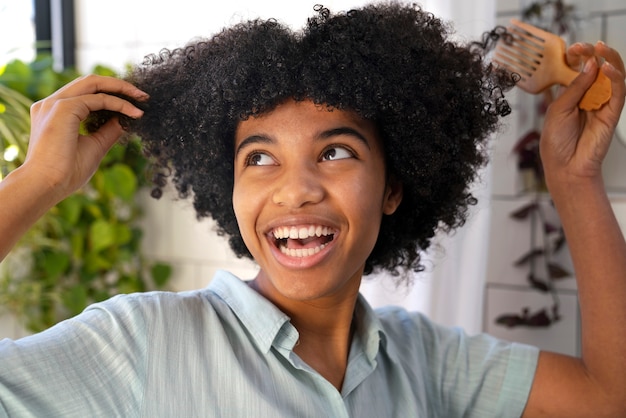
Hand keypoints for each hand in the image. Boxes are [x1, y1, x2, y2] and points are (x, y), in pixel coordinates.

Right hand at [23, 75, 146, 201]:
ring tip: (142, 98)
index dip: (111, 93)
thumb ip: (109, 130)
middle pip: (90, 81)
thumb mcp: (95, 146)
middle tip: (142, 95)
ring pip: (93, 83)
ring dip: (121, 88)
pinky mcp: (63, 108)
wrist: (47, 185)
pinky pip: (98, 99)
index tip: (134, 102)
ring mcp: (55, 103)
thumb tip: (127, 120)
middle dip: (119, 85)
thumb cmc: (66, 172)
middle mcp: (51, 103)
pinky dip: (119, 103)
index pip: (86, 92)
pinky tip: (134, 113)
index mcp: (55, 111)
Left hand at [540, 41, 625, 189]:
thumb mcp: (559, 109)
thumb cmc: (556, 140)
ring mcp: (602, 103)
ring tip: (601, 49)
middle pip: (597, 68)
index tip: (573, 48)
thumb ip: (575, 87)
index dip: (578, 56)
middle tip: (587, 46)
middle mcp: (588, 96)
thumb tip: (591, 63)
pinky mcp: (612, 112)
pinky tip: (607, 68)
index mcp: (571, 94)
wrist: (565, 166)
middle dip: (593, 54)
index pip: (579, 69)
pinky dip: (615, 77)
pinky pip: (618, 91)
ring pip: (612, 76)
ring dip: (609, 59)